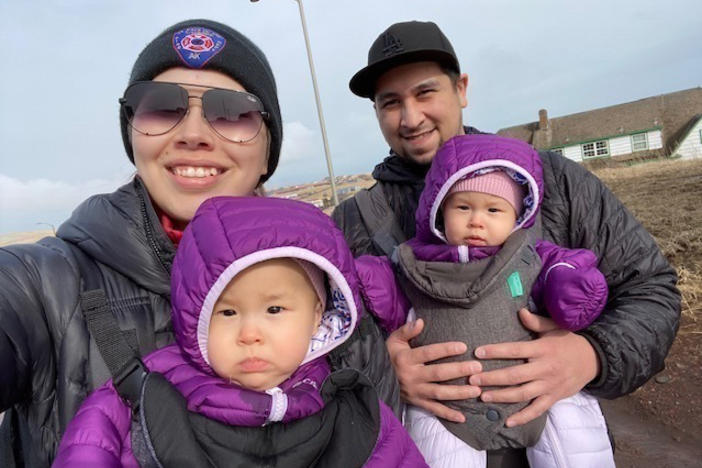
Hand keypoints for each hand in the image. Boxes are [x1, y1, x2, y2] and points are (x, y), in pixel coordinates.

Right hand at [386, 318, 482, 421]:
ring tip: (476, 390)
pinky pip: (433, 409)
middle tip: (477, 368)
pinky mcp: (416, 402)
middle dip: (459, 370)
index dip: (446, 349)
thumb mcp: (394, 340)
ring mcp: (415, 391)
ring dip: (459, 393)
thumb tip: (420, 321)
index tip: (463, 347)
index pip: (429, 353)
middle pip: (438, 374)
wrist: (374, 377)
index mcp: (406, 359)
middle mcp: (411, 376)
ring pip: (439, 393)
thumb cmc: (389, 355)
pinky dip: (448, 414)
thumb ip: (407, 330)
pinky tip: (462, 417)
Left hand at [469, 308, 599, 426]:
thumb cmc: (568, 341)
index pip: (515, 350)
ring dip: (501, 396)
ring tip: (483, 396)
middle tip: (473, 379)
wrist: (593, 360)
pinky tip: (507, 422)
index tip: (478, 353)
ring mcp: (549, 385)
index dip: (496, 351)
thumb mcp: (554, 327)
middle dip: (492, 378)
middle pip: (515, 375)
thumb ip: (536, 321)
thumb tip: (520, 311)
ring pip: (522, 394)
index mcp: (542, 349)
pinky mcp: (554, 398)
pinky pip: (537, 410)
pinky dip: (523, 417)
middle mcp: (545, 368)